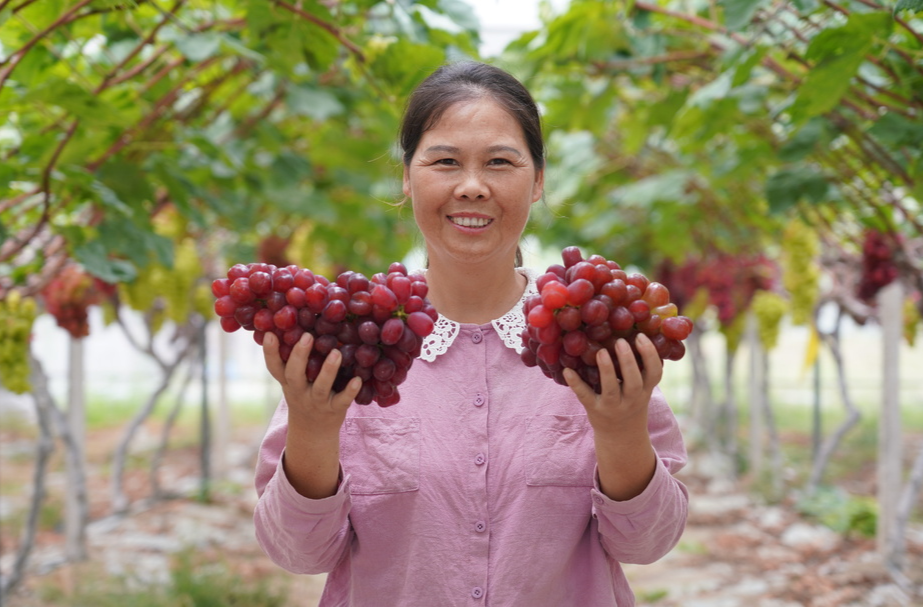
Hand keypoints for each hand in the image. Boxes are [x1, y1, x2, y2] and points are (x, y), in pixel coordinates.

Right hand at [263, 332, 361, 434]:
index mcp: (288, 381)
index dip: (270, 352)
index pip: (274, 366)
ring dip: (328, 370)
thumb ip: (296, 358)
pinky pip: (342, 400)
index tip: (269, 333)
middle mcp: (299, 391)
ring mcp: (316, 402)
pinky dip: (350, 391)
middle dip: (299, 356)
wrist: (314, 433)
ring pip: (320, 387)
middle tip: (307, 336)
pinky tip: (358, 379)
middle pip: (294, 374)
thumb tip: (302, 319)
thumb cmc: (306, 395)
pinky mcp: (334, 410)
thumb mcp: (295, 380)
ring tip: (336, 352)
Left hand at [564, 333, 662, 499]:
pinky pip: (585, 396)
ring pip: (611, 390)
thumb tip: (631, 329)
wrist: (621, 437)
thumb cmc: (630, 402)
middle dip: (628, 362)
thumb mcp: (641, 389)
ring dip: (607, 371)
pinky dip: (576, 383)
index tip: (641, 336)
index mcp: (645, 390)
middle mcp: (631, 400)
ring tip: (601, 352)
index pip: (654, 373)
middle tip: (621, 341)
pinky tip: (567, 370)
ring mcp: (612, 406)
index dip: (650, 355)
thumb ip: (640, 367)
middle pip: (634, 381)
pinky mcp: (594, 410)